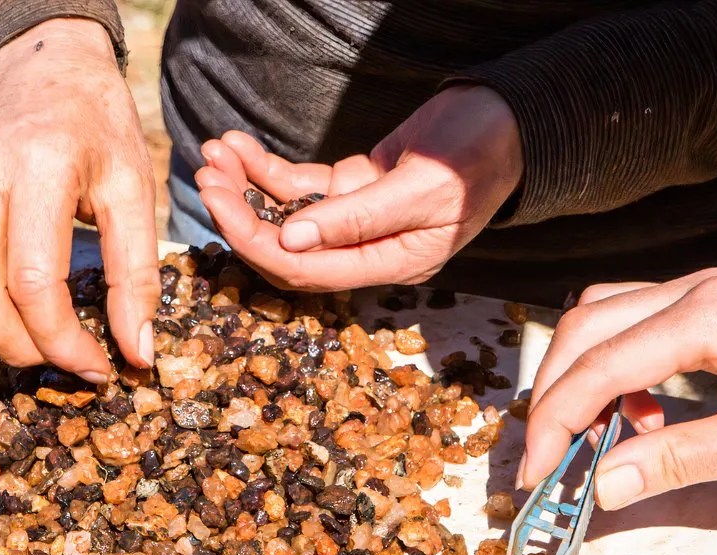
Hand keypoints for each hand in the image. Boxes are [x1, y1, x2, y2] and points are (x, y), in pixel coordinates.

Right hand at [0, 18, 159, 380]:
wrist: (43, 66)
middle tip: (68, 363)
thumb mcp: (134, 189)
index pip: (32, 281)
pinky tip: (6, 315)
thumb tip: (137, 353)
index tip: (100, 367)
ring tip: (37, 345)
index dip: (64, 340)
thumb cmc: (99, 128)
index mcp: (38, 166)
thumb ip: (137, 273)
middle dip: (24, 349)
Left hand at [194, 85, 521, 290]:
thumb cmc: (479, 154)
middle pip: (287, 249)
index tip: (219, 204)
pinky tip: (238, 145)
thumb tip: (291, 239)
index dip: (256, 242)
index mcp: (392, 263)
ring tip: (214, 153)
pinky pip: (299, 185)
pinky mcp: (352, 188)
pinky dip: (266, 168)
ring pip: (286, 214)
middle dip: (241, 214)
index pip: (307, 271)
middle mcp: (369, 250)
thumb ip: (358, 217)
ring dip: (246, 186)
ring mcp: (358, 220)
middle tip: (206, 175)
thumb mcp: (423, 187)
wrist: (510, 120)